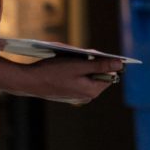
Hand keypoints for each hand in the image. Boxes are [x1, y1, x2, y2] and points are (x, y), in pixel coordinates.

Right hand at [0, 53, 122, 104]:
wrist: (30, 81)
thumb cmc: (54, 72)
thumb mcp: (79, 66)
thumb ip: (101, 66)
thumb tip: (120, 65)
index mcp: (92, 91)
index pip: (110, 75)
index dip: (106, 62)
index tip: (97, 54)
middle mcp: (86, 96)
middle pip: (98, 74)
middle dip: (92, 62)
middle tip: (79, 56)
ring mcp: (77, 95)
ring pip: (87, 75)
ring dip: (82, 65)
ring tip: (69, 60)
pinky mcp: (69, 92)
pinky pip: (78, 78)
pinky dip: (75, 69)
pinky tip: (64, 65)